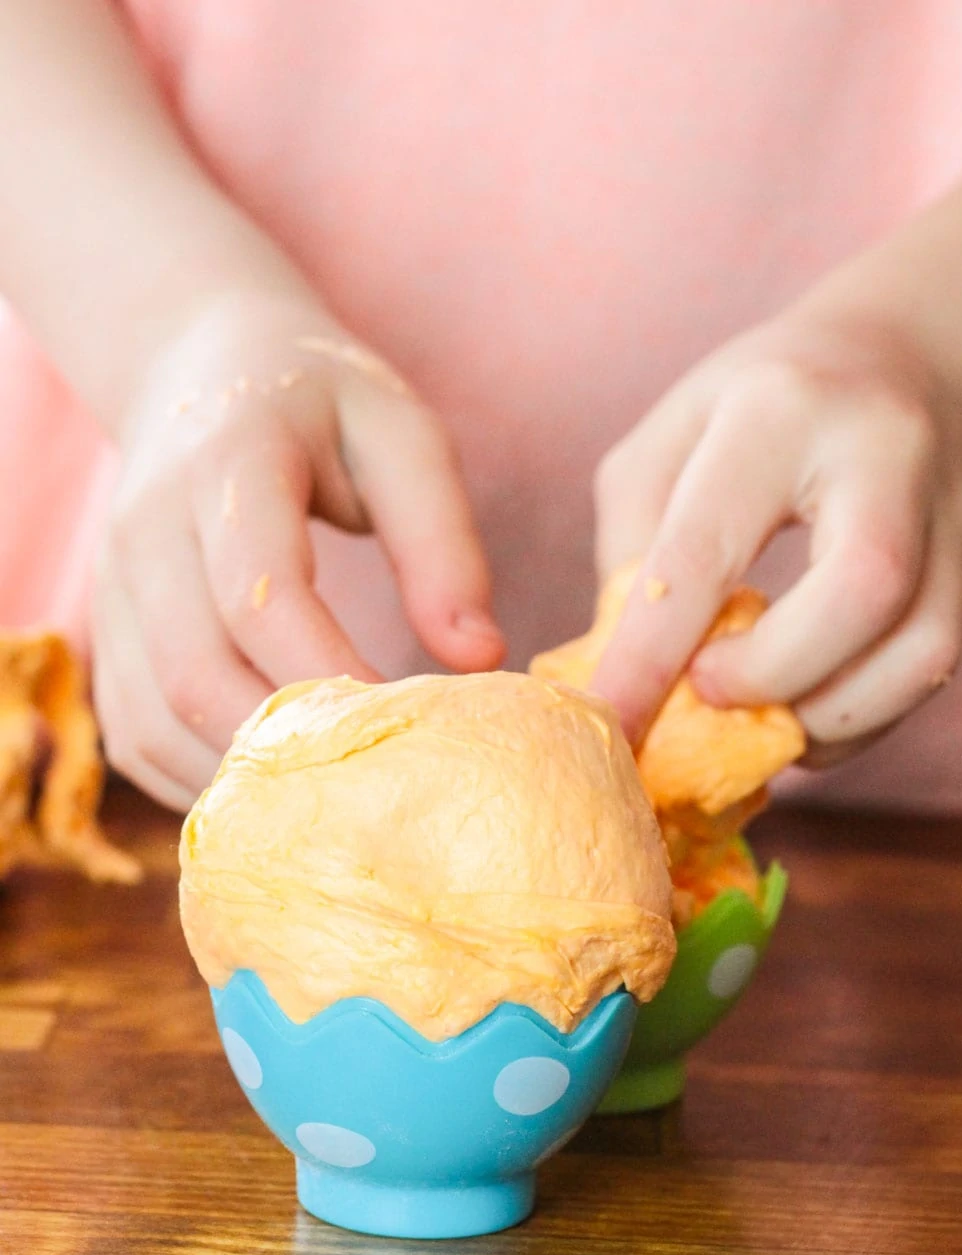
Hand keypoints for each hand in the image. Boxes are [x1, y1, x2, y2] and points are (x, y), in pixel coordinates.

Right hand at [92, 293, 503, 809]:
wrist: (200, 368)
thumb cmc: (321, 402)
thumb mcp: (401, 436)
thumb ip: (441, 540)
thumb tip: (480, 656)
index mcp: (229, 465)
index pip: (261, 594)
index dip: (331, 675)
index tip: (412, 730)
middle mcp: (149, 529)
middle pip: (196, 673)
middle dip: (289, 748)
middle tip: (379, 788)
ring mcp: (115, 586)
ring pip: (155, 718)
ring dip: (242, 778)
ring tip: (333, 807)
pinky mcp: (110, 631)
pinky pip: (134, 733)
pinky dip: (197, 779)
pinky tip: (271, 792)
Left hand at [589, 310, 961, 762]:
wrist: (911, 356)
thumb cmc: (765, 403)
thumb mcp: (672, 435)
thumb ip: (633, 542)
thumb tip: (628, 664)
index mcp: (779, 408)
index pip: (707, 548)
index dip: (650, 655)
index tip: (611, 719)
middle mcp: (883, 452)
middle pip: (857, 592)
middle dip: (768, 675)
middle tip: (707, 691)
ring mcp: (947, 511)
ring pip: (917, 652)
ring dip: (823, 716)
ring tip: (758, 715)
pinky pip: (930, 673)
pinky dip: (857, 718)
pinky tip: (803, 711)